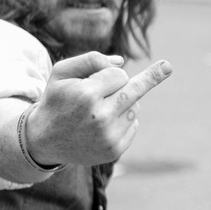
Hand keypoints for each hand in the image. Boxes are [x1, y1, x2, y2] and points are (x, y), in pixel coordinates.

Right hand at [28, 54, 171, 165]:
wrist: (43, 140)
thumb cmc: (56, 100)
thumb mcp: (62, 72)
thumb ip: (91, 59)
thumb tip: (122, 62)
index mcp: (87, 95)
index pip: (119, 75)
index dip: (109, 75)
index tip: (110, 74)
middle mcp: (100, 117)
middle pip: (134, 90)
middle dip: (151, 77)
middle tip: (168, 66)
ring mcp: (109, 136)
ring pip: (135, 107)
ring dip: (123, 103)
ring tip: (97, 111)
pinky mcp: (115, 150)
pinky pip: (134, 124)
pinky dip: (124, 120)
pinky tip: (102, 125)